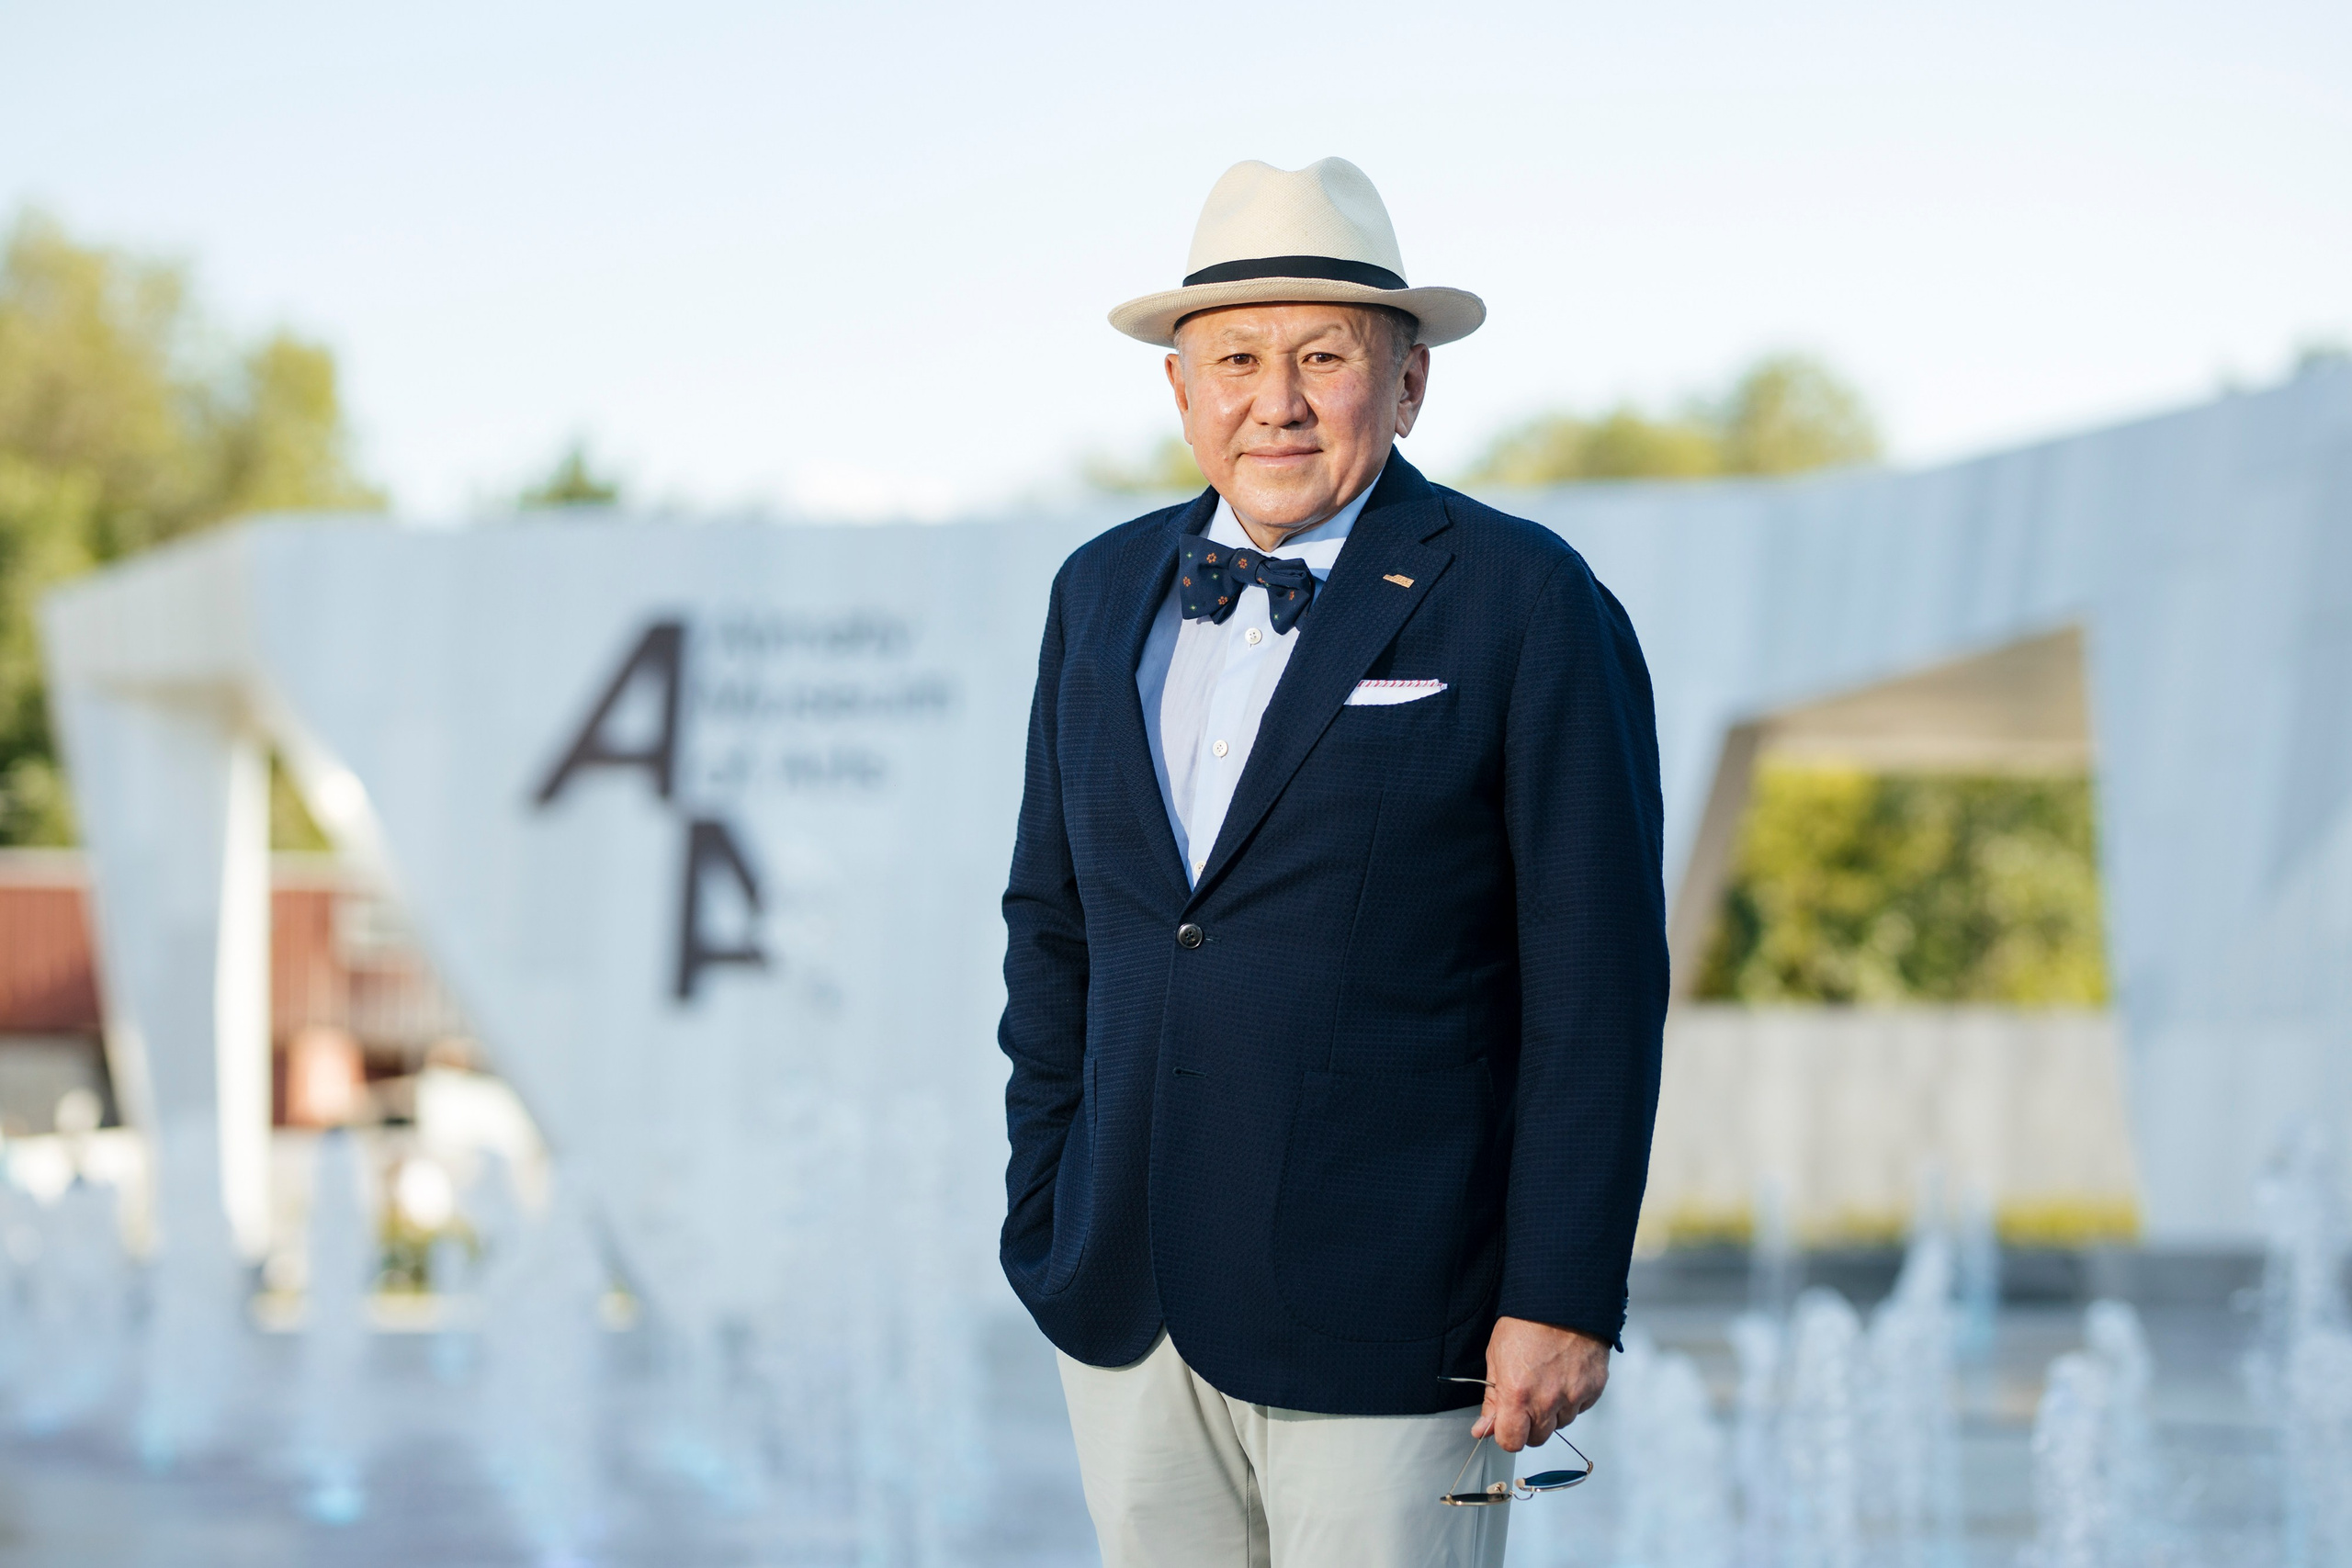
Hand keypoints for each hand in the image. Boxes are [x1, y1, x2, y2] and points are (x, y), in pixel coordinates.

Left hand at [1470, 1317, 1609, 1452]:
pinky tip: (1565, 1374)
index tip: (1508, 1425)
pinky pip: (1581, 1408)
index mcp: (1517, 1394)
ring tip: (1548, 1379)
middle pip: (1538, 1438)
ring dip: (1553, 1411)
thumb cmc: (1526, 1322)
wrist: (1561, 1299)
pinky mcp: (1594, 1388)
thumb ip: (1492, 1400)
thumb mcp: (1496, 1357)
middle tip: (1528, 1397)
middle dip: (1530, 1424)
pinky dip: (1573, 1398)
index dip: (1507, 1435)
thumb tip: (1484, 1429)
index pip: (1512, 1442)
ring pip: (1561, 1423)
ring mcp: (1574, 1395)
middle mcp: (1547, 1400)